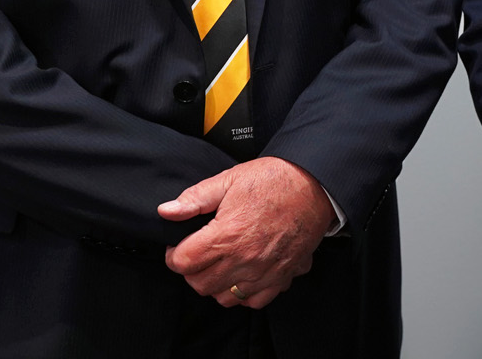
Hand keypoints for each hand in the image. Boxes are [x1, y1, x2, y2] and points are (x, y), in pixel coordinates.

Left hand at [159, 156, 336, 307]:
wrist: (315, 186)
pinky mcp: (281, 277)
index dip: (173, 254)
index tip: (178, 246)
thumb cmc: (274, 180)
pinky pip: (253, 301)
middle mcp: (244, 259)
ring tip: (219, 263)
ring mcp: (263, 272)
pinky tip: (242, 274)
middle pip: (199, 284)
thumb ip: (195, 199)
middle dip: (192, 270)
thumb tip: (166, 211)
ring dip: (215, 284)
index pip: (183, 262)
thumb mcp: (229, 180)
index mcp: (227, 235)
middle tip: (198, 253)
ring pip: (223, 297)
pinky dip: (243, 294)